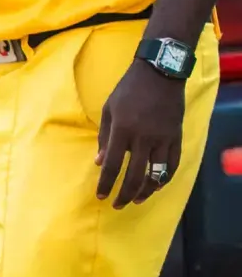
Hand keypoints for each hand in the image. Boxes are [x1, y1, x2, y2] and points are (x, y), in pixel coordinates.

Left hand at [97, 60, 186, 207]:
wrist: (160, 72)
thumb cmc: (129, 89)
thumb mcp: (108, 109)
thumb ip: (104, 138)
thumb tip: (100, 162)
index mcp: (123, 130)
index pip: (113, 166)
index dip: (106, 184)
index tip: (100, 196)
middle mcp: (144, 138)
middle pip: (134, 176)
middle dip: (124, 195)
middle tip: (117, 205)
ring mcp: (163, 138)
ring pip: (156, 174)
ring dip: (145, 191)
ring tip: (136, 199)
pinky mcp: (176, 136)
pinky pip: (173, 164)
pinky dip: (165, 178)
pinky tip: (156, 186)